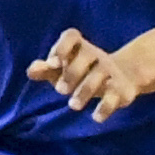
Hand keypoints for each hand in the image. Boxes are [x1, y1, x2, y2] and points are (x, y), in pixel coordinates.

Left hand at [27, 28, 145, 121]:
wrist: (123, 76)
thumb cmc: (81, 71)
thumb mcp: (61, 69)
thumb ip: (45, 69)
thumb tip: (31, 71)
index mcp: (79, 46)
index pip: (71, 36)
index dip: (61, 47)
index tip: (52, 63)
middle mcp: (96, 55)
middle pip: (86, 55)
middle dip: (71, 73)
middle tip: (60, 90)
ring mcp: (111, 70)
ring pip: (99, 76)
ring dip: (84, 92)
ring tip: (73, 106)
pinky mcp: (122, 88)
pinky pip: (115, 96)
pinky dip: (105, 107)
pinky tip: (96, 118)